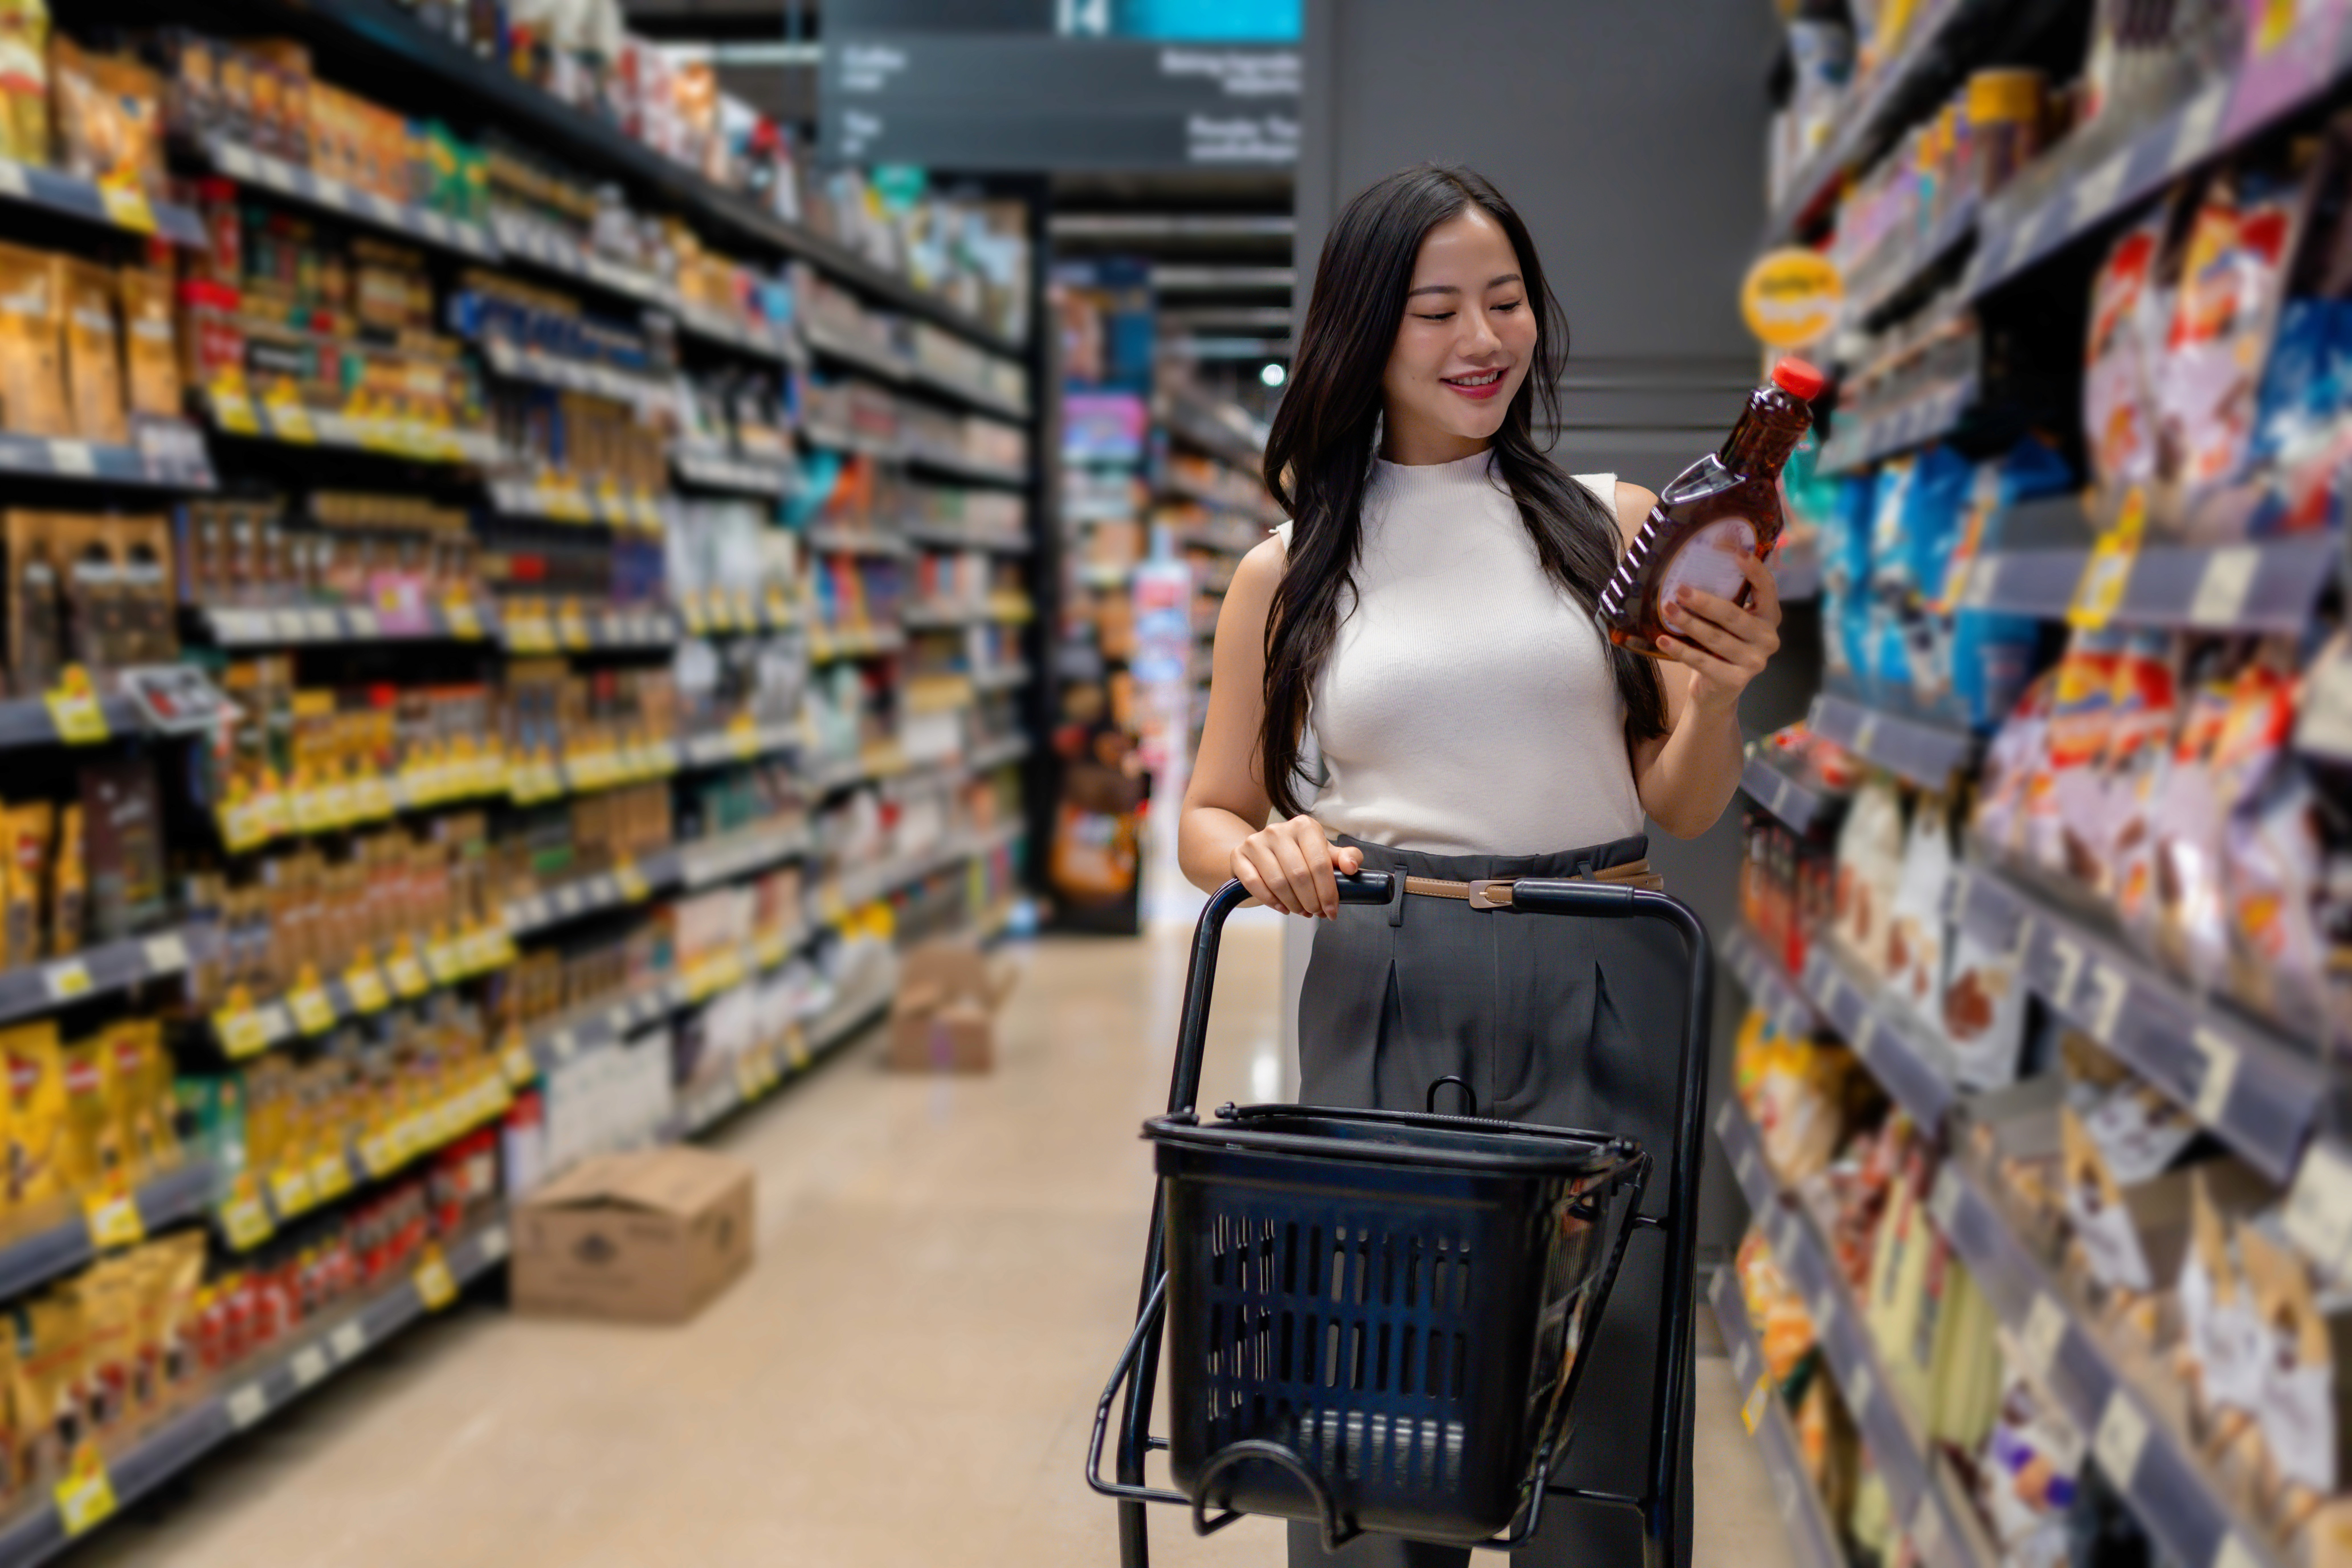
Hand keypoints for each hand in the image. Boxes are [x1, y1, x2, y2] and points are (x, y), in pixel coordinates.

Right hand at [1230, 816, 1363, 917]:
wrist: (1263, 852)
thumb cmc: (1299, 855)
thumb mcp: (1324, 853)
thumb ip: (1344, 858)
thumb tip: (1352, 867)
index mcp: (1304, 826)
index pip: (1320, 863)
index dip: (1328, 891)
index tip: (1332, 910)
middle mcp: (1278, 830)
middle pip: (1299, 875)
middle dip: (1311, 901)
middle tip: (1316, 913)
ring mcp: (1255, 841)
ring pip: (1278, 882)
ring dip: (1293, 903)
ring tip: (1301, 910)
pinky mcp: (1239, 855)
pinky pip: (1255, 884)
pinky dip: (1271, 901)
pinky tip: (1282, 907)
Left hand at [1656, 550, 1781, 714]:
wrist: (1716, 691)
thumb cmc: (1719, 648)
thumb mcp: (1727, 622)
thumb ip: (1725, 599)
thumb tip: (1693, 568)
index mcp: (1769, 617)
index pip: (1767, 588)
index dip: (1754, 570)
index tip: (1737, 552)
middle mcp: (1768, 638)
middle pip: (1733, 615)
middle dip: (1704, 601)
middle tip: (1679, 589)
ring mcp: (1755, 661)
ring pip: (1716, 637)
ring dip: (1689, 623)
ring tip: (1667, 609)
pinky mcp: (1736, 680)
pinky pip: (1703, 661)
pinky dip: (1681, 650)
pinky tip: (1663, 639)